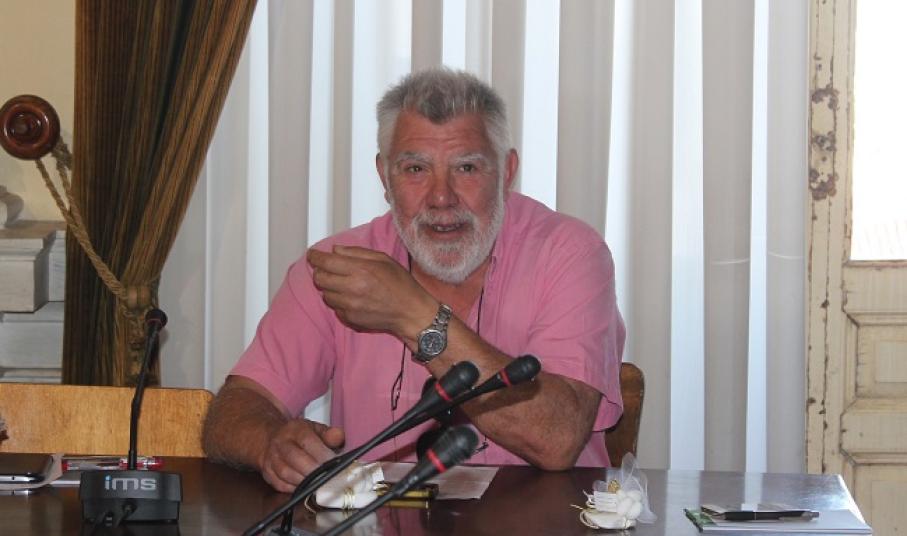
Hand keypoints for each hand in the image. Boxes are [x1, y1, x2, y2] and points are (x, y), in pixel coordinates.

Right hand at [259, 418, 344, 492]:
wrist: (271, 439)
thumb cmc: (298, 436)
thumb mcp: (315, 429)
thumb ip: (329, 433)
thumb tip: (338, 436)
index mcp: (294, 429)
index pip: (307, 440)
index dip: (321, 453)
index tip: (334, 461)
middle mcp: (280, 443)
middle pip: (295, 459)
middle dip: (314, 470)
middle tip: (329, 476)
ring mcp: (271, 459)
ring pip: (286, 474)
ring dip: (305, 481)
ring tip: (320, 483)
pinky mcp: (268, 474)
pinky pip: (281, 485)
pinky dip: (295, 489)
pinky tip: (307, 488)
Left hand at [307, 245, 435, 338]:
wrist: (410, 312)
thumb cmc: (400, 284)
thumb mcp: (383, 259)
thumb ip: (356, 252)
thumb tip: (335, 250)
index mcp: (360, 270)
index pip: (326, 262)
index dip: (315, 257)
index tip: (312, 254)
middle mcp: (352, 288)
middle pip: (319, 278)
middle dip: (320, 272)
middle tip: (328, 269)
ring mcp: (349, 305)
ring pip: (325, 294)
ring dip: (330, 288)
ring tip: (344, 285)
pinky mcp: (350, 318)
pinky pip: (335, 307)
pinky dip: (339, 301)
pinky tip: (352, 298)